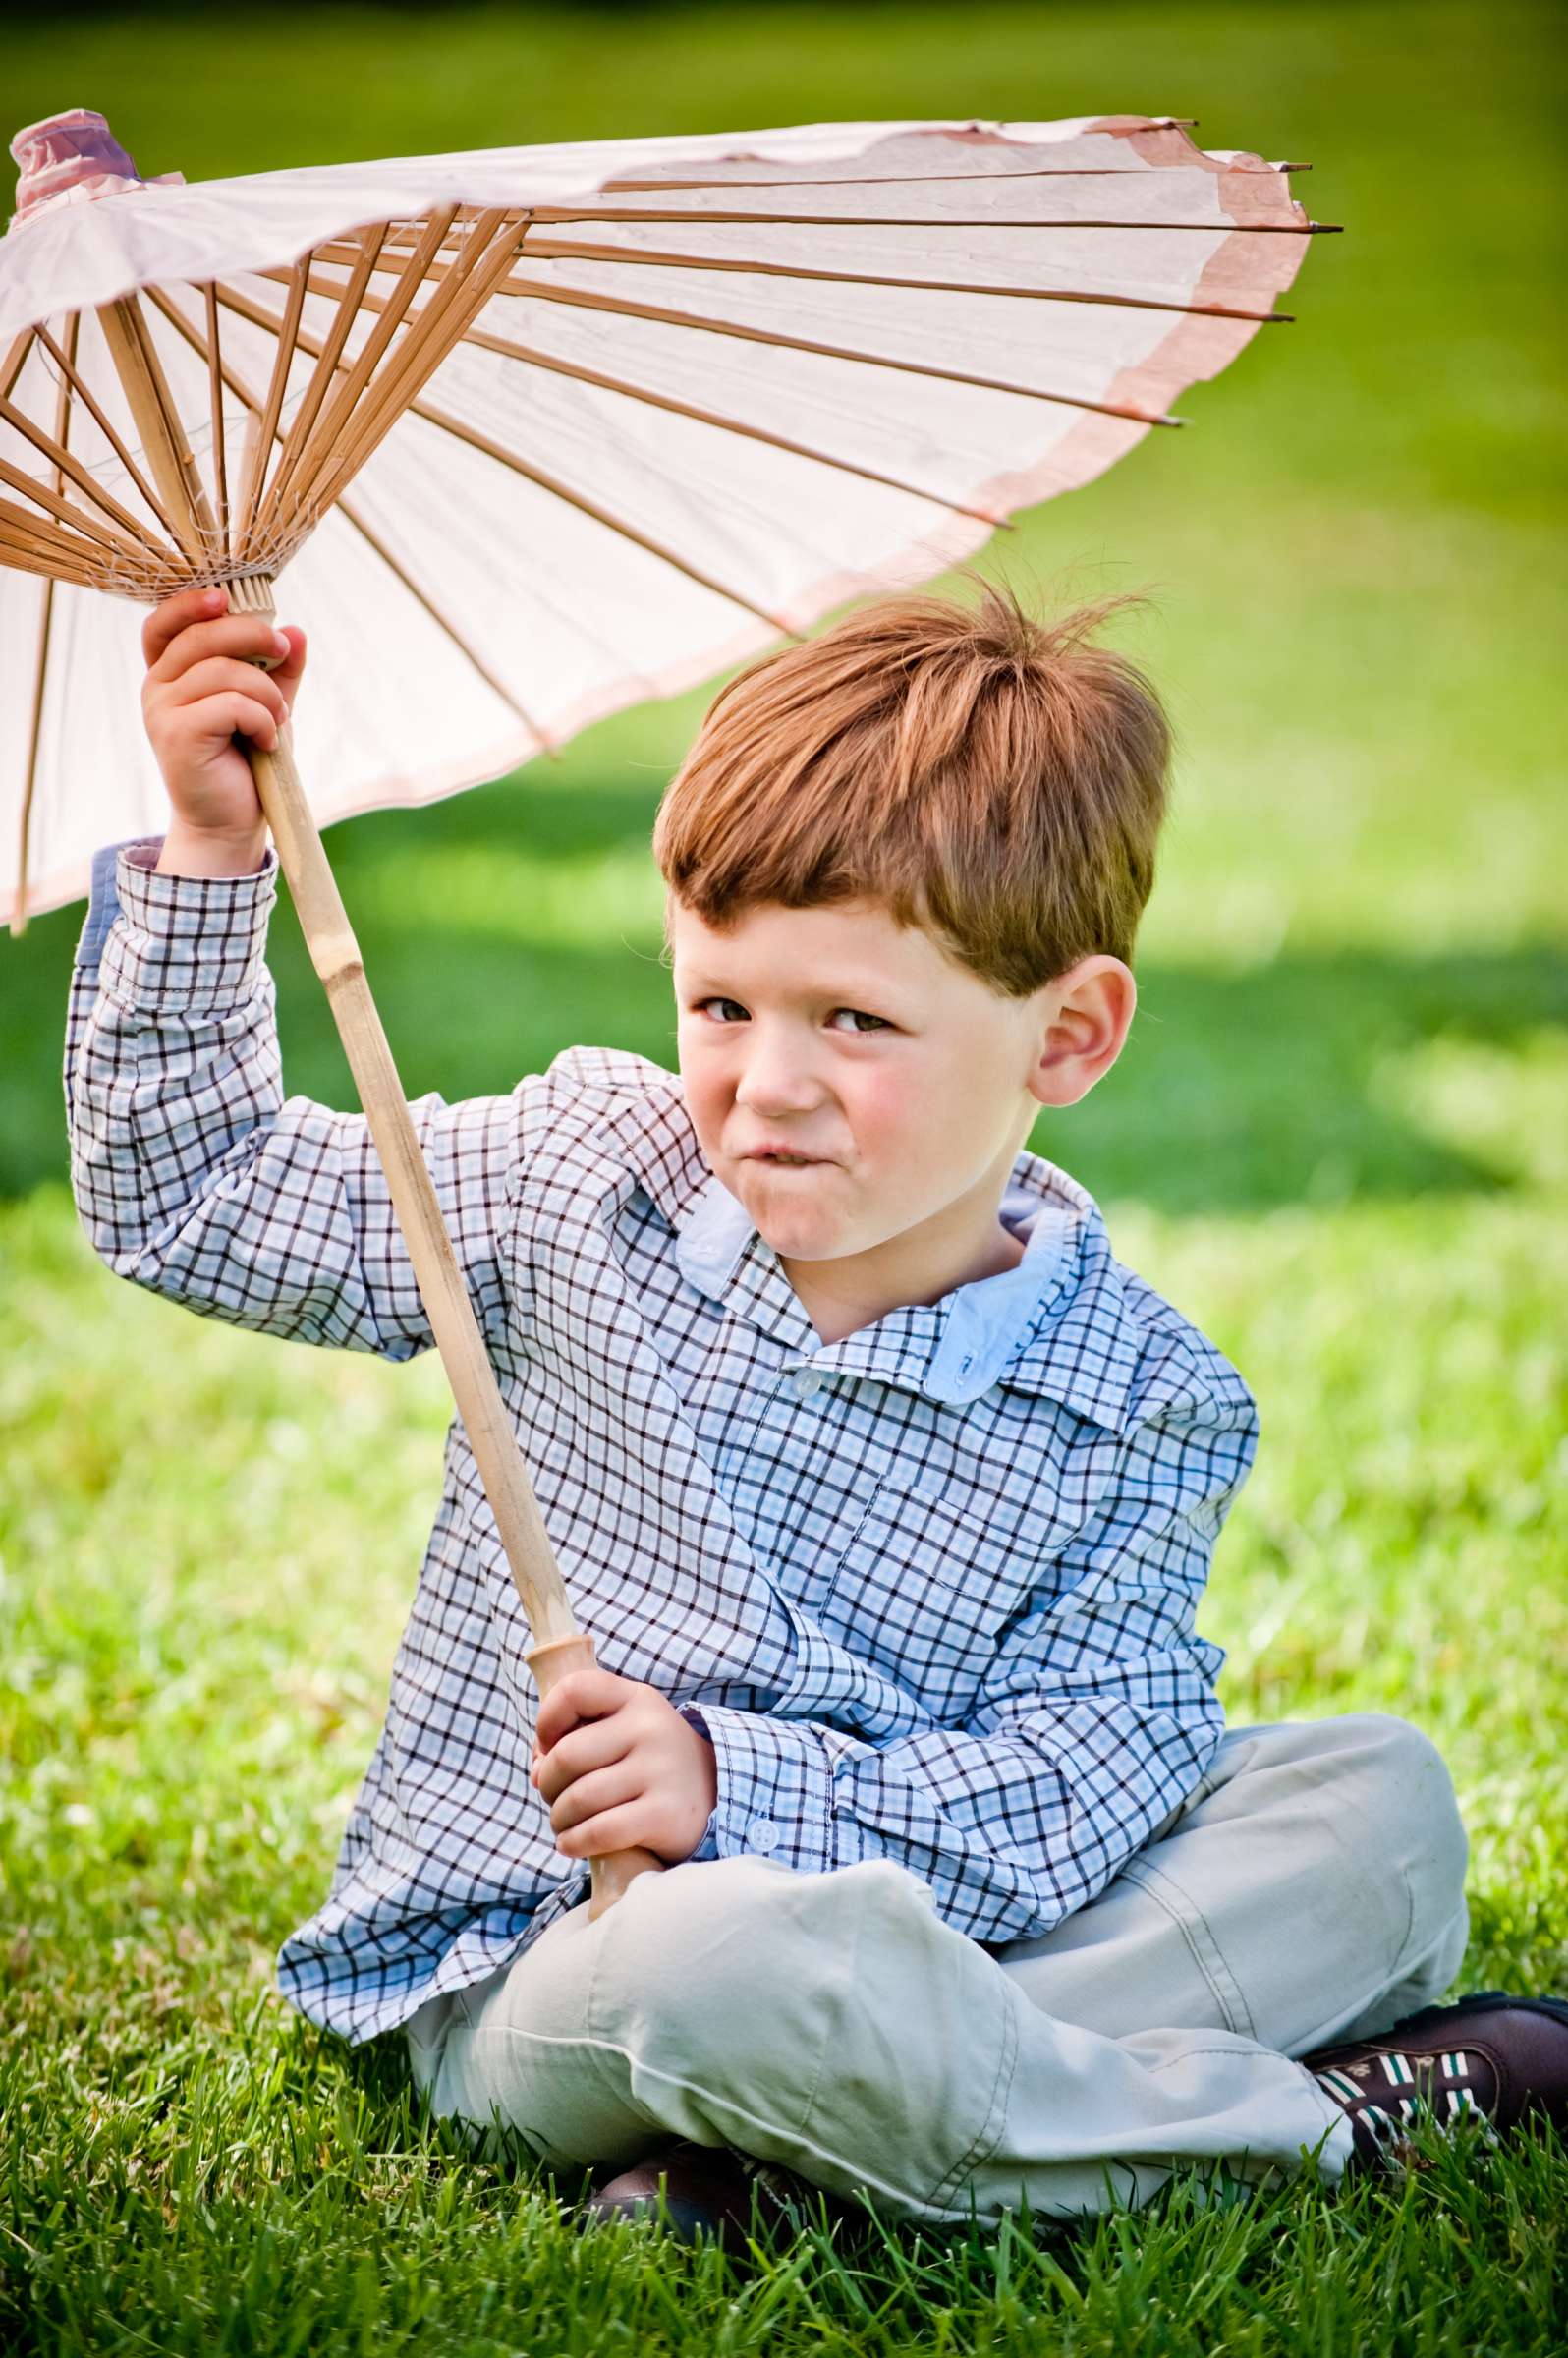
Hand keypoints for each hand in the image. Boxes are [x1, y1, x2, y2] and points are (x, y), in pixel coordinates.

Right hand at [140, 586, 307, 874]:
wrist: (231, 822)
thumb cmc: (246, 760)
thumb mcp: (266, 704)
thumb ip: (278, 670)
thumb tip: (297, 631)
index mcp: (170, 672)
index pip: (164, 621)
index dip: (190, 602)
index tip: (227, 598)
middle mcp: (156, 686)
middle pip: (200, 636)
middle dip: (251, 635)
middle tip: (284, 651)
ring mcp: (161, 710)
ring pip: (221, 671)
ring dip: (265, 693)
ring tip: (279, 720)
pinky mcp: (176, 735)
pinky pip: (229, 705)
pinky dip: (261, 719)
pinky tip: (268, 743)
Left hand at [532, 1667, 716, 1866]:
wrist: (716, 1794)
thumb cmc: (651, 1761)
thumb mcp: (625, 1730)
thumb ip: (577, 1736)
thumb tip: (537, 1771)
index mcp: (637, 1698)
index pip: (575, 1690)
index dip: (546, 1720)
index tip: (548, 1746)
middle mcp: (650, 1728)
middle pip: (566, 1756)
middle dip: (546, 1783)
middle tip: (553, 1797)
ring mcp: (660, 1771)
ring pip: (578, 1799)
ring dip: (558, 1819)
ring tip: (563, 1825)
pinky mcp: (664, 1814)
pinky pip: (599, 1832)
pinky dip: (574, 1842)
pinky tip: (571, 1844)